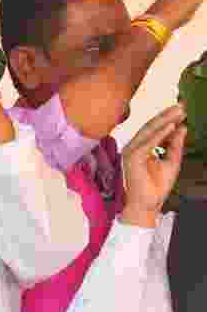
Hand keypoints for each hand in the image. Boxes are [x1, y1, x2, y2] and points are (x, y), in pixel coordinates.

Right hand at [120, 103, 187, 226]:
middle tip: (181, 106)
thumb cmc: (156, 187)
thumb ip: (175, 145)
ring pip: (148, 131)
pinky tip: (170, 125)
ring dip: (164, 120)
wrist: (148, 205)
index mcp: (141, 148)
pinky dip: (159, 134)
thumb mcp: (171, 161)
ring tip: (178, 111)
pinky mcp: (131, 158)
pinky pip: (147, 143)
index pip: (154, 130)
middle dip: (167, 115)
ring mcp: (131, 152)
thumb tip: (182, 127)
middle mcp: (134, 147)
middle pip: (151, 127)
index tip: (181, 110)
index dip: (167, 119)